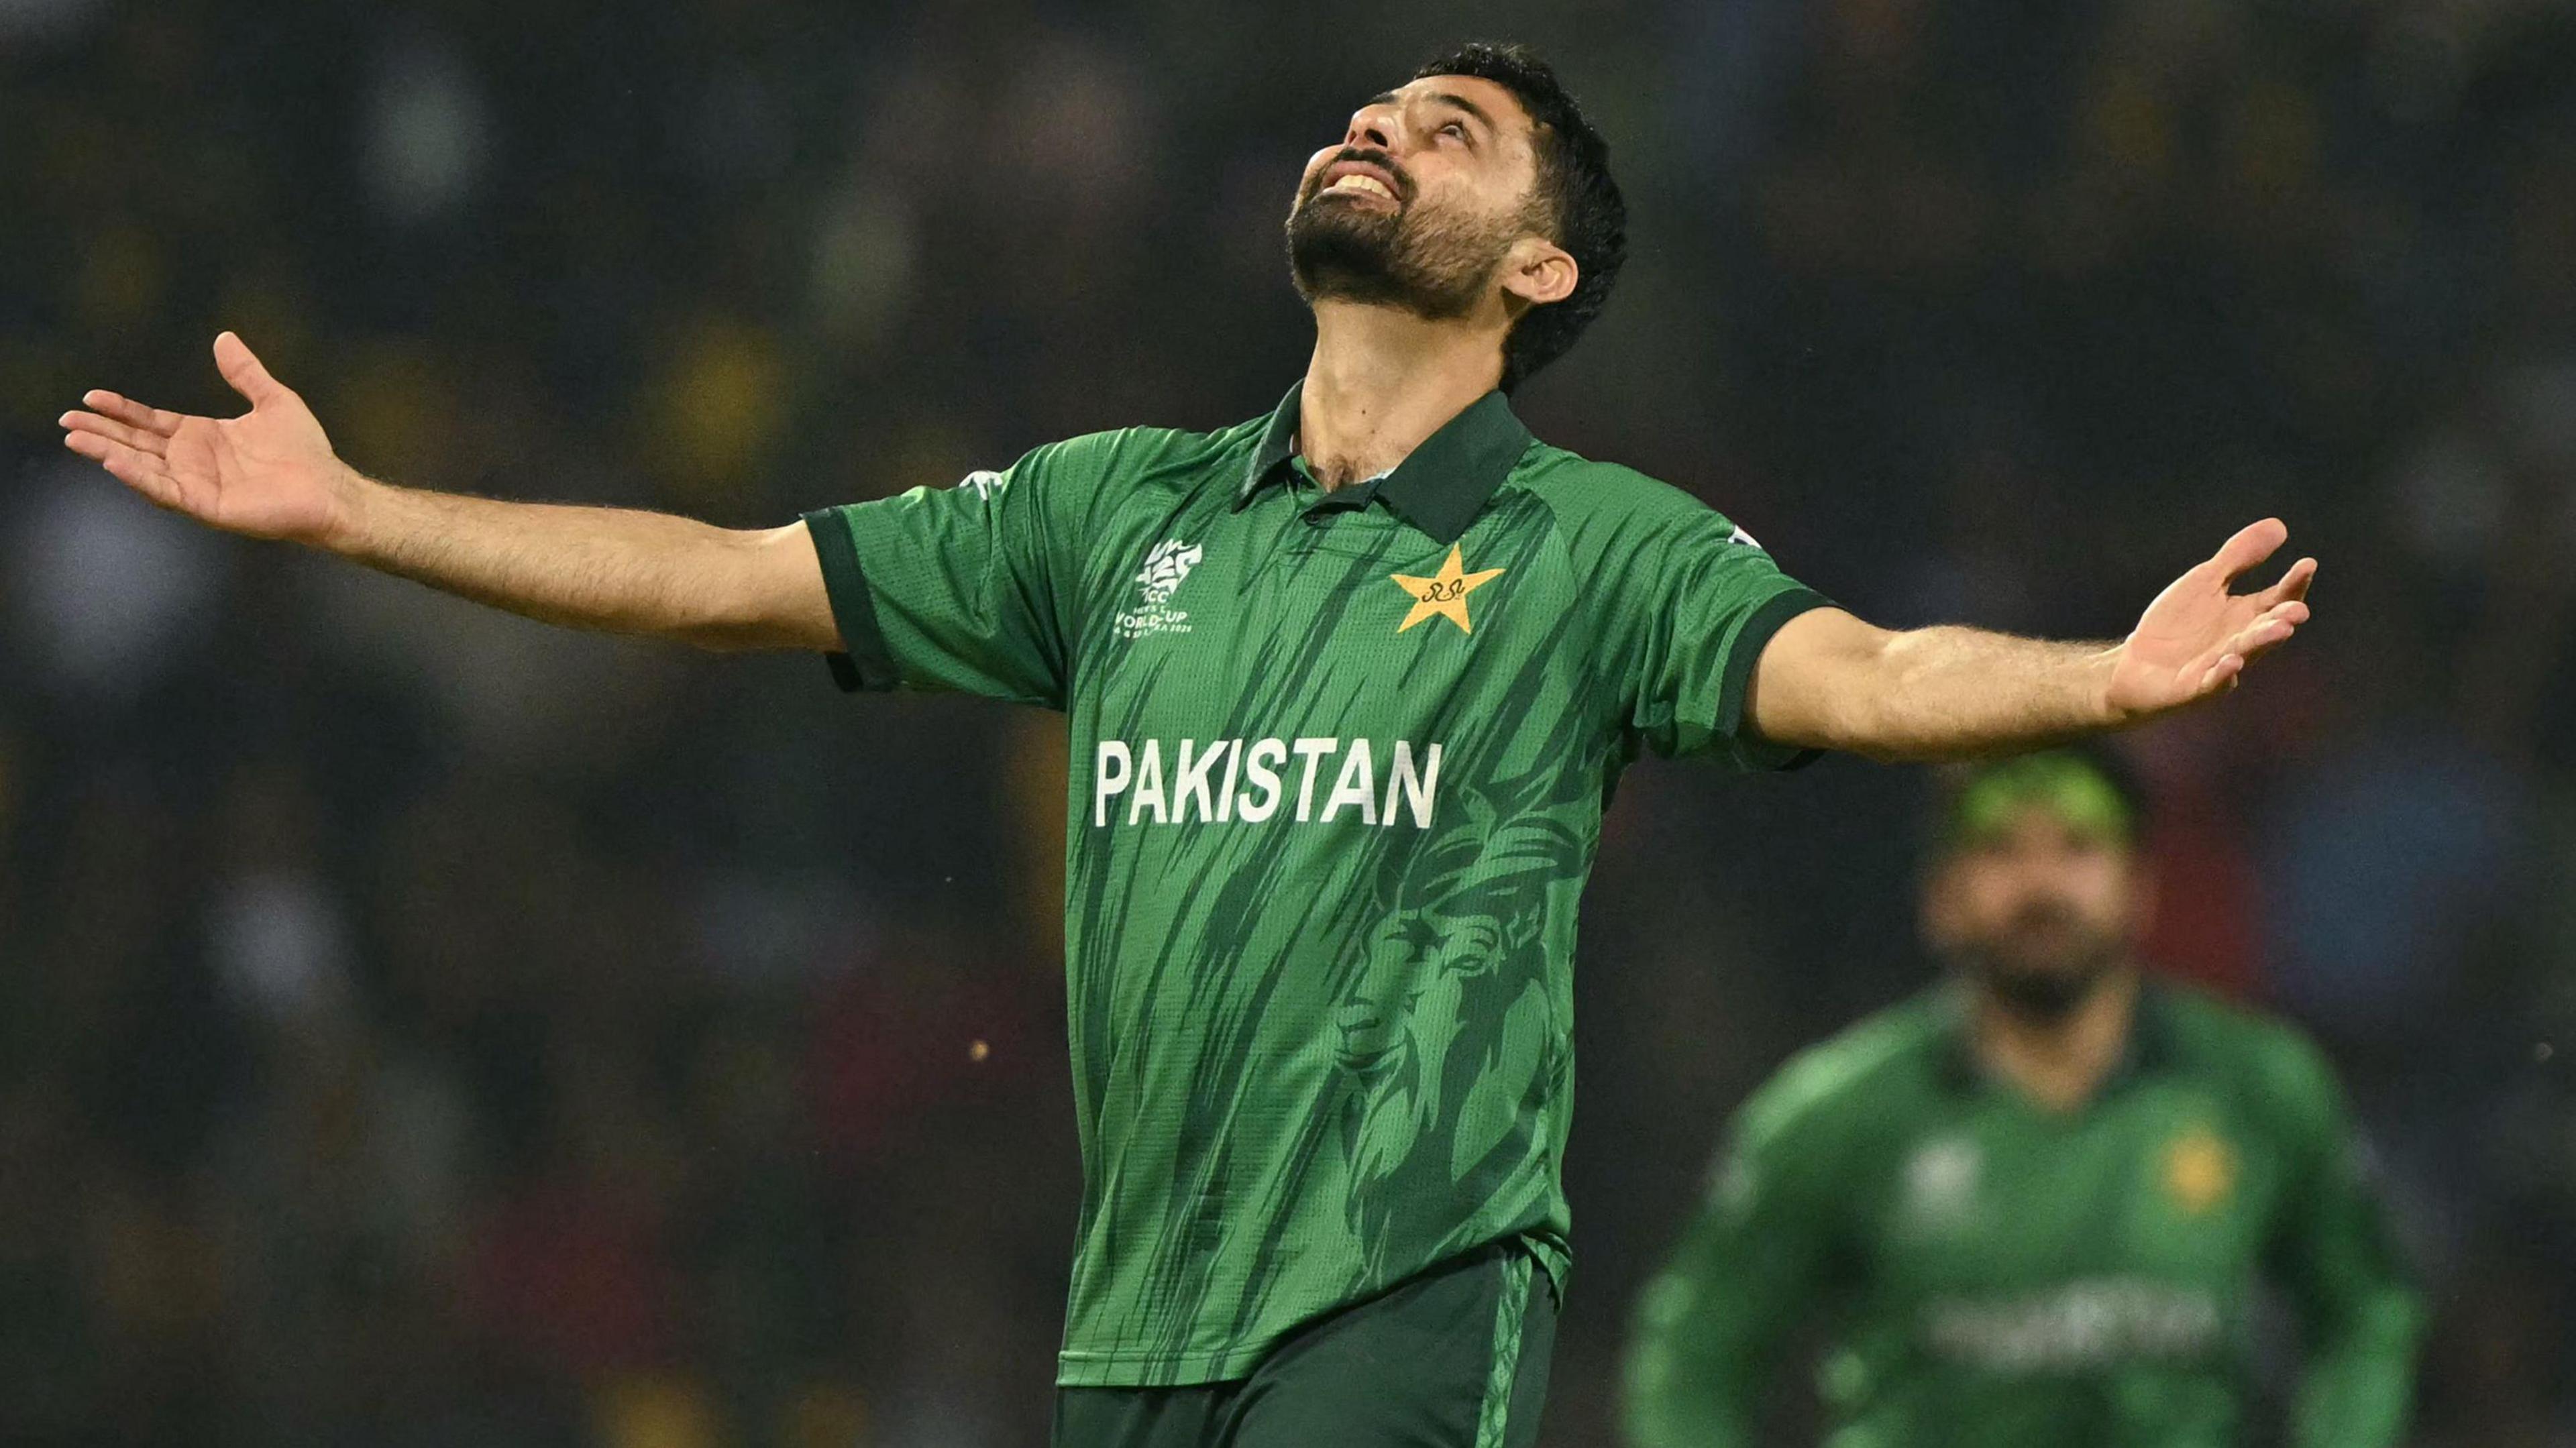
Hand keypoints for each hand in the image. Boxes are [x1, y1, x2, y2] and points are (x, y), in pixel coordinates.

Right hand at [59, 332, 360, 546]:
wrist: (330, 488)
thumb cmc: (306, 451)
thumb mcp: (272, 400)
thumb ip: (245, 372)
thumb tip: (224, 337)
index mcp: (203, 438)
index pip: (151, 422)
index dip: (121, 411)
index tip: (91, 397)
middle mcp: (194, 462)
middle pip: (137, 443)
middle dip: (101, 432)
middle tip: (65, 421)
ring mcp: (198, 485)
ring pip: (143, 467)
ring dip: (108, 452)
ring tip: (76, 440)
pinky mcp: (207, 506)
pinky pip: (166, 491)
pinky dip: (139, 476)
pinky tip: (115, 461)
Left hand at [2105, 518, 2315, 719]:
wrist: (2135, 663)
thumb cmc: (2177, 623)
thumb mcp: (2206, 581)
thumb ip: (2239, 557)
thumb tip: (2280, 526)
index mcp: (2247, 615)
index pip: (2279, 597)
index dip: (2294, 583)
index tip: (2308, 563)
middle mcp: (2241, 641)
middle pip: (2267, 629)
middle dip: (2283, 619)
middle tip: (2298, 609)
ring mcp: (2220, 666)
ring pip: (2246, 654)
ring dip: (2261, 642)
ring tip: (2279, 629)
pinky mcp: (2195, 688)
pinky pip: (2212, 683)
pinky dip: (2223, 675)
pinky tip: (2232, 662)